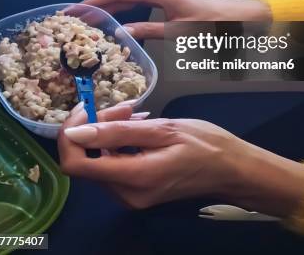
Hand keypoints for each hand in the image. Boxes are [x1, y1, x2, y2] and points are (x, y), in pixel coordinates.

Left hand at [58, 112, 303, 216]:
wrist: (232, 169)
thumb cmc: (204, 144)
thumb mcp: (163, 129)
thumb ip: (117, 132)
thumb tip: (76, 131)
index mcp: (133, 178)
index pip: (75, 164)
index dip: (71, 134)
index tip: (88, 108)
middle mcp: (125, 194)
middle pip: (86, 160)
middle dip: (94, 127)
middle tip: (123, 106)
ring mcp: (131, 196)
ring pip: (99, 161)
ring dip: (107, 133)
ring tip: (135, 113)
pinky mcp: (137, 191)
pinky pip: (113, 165)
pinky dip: (118, 143)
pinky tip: (138, 126)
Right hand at [83, 0, 270, 38]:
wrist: (235, 18)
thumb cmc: (210, 24)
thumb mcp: (178, 32)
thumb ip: (149, 32)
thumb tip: (120, 34)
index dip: (95, 2)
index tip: (76, 10)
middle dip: (97, 7)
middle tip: (75, 19)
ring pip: (128, 1)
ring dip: (109, 10)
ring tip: (90, 22)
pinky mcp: (166, 2)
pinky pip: (138, 5)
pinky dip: (124, 13)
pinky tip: (116, 25)